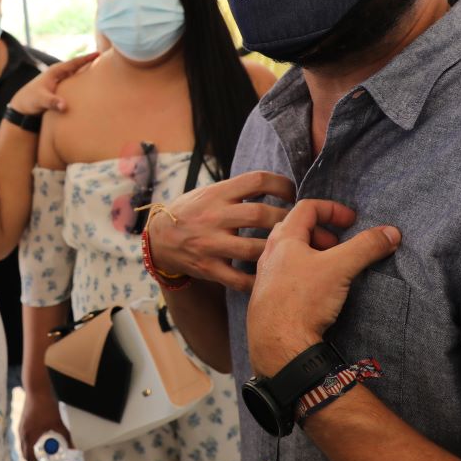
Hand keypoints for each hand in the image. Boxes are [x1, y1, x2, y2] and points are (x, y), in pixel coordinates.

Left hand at [8, 52, 97, 115]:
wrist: (23, 106)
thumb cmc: (30, 101)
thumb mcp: (41, 100)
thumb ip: (52, 102)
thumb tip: (64, 106)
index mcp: (56, 71)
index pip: (74, 62)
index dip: (87, 58)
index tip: (99, 53)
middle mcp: (59, 73)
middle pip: (79, 65)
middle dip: (92, 62)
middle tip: (108, 59)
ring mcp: (61, 80)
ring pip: (78, 73)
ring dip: (89, 71)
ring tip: (105, 70)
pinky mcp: (61, 88)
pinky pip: (76, 82)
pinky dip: (84, 81)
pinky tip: (93, 84)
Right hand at [19, 384, 71, 460]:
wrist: (36, 390)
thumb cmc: (47, 406)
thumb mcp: (59, 423)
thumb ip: (67, 437)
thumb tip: (74, 449)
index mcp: (30, 436)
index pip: (31, 457)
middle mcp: (23, 434)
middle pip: (25, 455)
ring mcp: (21, 429)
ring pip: (24, 448)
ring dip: (31, 456)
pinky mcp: (22, 424)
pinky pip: (24, 441)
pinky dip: (29, 448)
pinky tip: (37, 447)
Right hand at [146, 171, 298, 289]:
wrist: (159, 240)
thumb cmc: (192, 212)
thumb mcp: (209, 192)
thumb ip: (238, 190)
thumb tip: (279, 186)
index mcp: (216, 194)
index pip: (256, 180)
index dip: (282, 185)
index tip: (292, 193)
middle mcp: (213, 217)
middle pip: (259, 215)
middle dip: (287, 219)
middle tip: (302, 225)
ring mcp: (210, 244)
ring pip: (253, 249)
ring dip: (278, 250)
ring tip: (293, 250)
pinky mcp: (208, 269)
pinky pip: (239, 279)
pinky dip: (258, 280)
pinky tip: (272, 275)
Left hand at [247, 199, 399, 375]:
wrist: (278, 343)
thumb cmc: (301, 300)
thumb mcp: (339, 268)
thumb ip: (365, 247)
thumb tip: (391, 232)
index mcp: (284, 239)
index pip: (307, 207)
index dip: (332, 209)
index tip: (351, 221)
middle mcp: (270, 254)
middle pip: (296, 229)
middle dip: (323, 232)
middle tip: (341, 246)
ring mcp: (267, 276)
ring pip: (291, 253)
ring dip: (314, 253)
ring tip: (332, 267)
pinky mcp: (269, 297)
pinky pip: (287, 275)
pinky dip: (305, 272)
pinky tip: (318, 289)